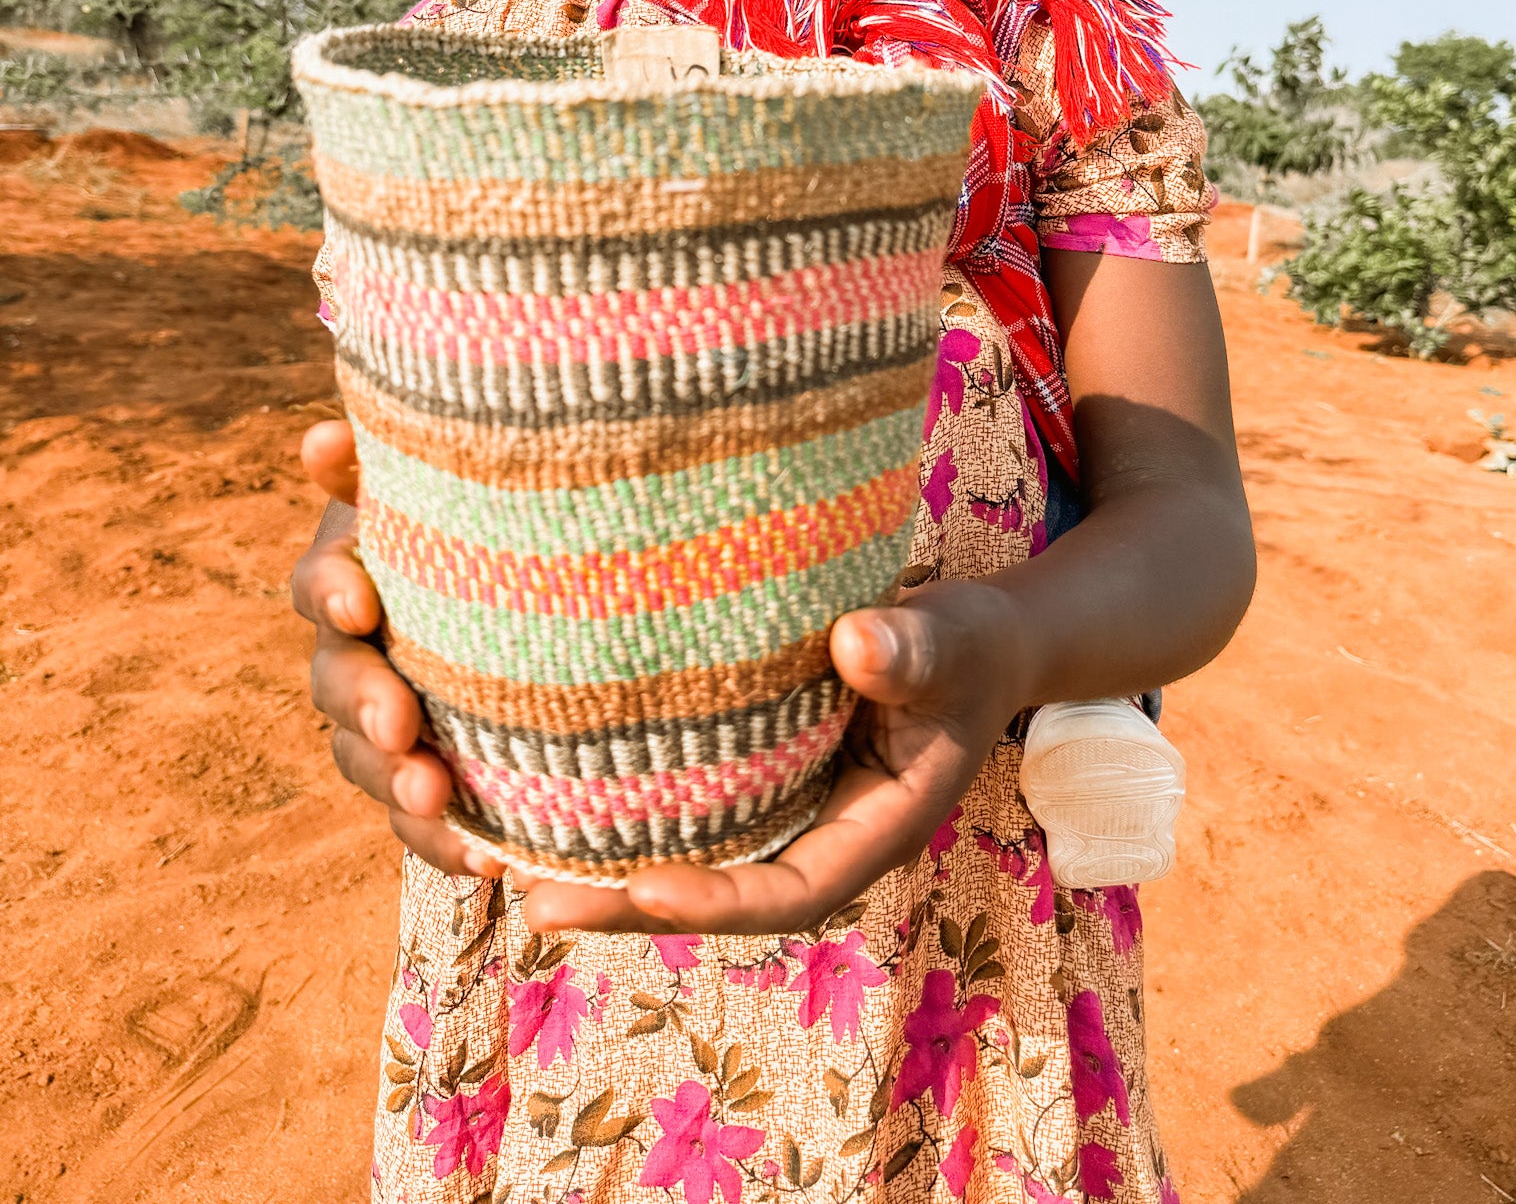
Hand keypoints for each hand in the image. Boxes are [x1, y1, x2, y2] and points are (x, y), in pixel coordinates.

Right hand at [291, 420, 498, 877]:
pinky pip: (421, 822)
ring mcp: (392, 723)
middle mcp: (361, 651)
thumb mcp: (465, 493)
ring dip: (395, 785)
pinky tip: (485, 858)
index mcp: (359, 573)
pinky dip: (445, 842)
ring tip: (434, 797)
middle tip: (399, 722)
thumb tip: (321, 439)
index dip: (331, 589)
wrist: (564, 607)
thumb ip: (398, 468)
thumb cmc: (499, 528)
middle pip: (336, 682)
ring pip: (368, 761)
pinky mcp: (433, 780)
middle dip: (363, 703)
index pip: (321, 581)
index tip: (358, 600)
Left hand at [510, 577, 1026, 937]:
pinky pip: (687, 814)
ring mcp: (786, 813)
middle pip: (720, 896)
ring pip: (692, 862)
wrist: (975, 643)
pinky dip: (624, 817)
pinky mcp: (756, 779)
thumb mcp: (954, 641)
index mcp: (874, 831)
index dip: (716, 902)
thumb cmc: (969, 646)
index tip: (641, 889)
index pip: (791, 892)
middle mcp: (820, 837)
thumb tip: (853, 644)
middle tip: (535, 900)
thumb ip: (912, 651)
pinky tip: (547, 799)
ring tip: (508, 866)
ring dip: (608, 871)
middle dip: (631, 907)